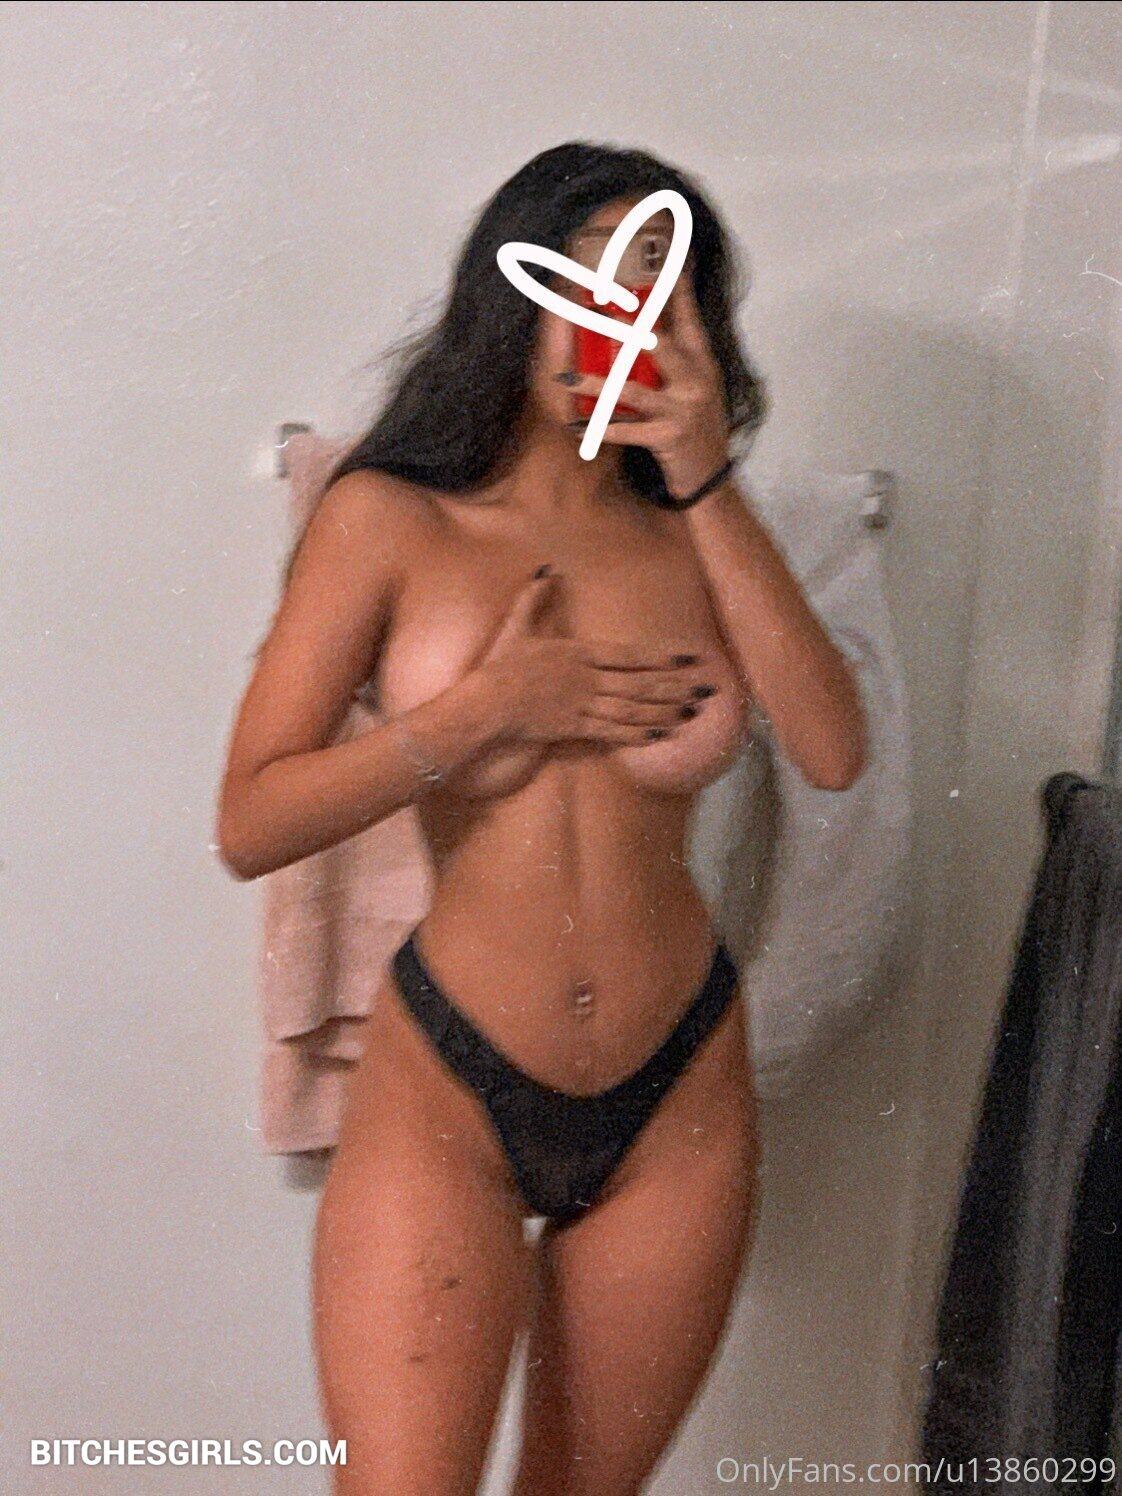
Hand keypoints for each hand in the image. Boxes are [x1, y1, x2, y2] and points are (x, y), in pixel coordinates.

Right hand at [476, 570, 714, 746]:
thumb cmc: (500, 666)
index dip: (663, 657)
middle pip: (641, 683)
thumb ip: (535, 597)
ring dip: (666, 711)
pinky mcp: (575, 729)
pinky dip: (639, 734)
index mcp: (579, 653)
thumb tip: (547, 568)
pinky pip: (614, 732)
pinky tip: (662, 735)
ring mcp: (584, 705)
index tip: (690, 658)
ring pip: (634, 709)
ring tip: (693, 712)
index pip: (630, 654)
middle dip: (677, 686)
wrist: (485, 705)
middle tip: (708, 688)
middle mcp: (588, 679)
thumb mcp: (517, 626)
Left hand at [565, 276, 730, 498]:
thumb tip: (654, 319)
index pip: (689, 317)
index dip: (675, 288)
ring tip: (571, 376)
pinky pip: (627, 431)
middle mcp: (695, 382)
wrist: (712, 473)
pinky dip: (600, 428)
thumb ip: (681, 351)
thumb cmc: (699, 423)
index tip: (662, 260)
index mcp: (701, 362)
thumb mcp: (700, 382)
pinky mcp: (667, 439)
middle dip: (632, 329)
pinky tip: (577, 425)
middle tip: (605, 310)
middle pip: (662, 347)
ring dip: (600, 384)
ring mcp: (681, 411)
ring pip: (635, 392)